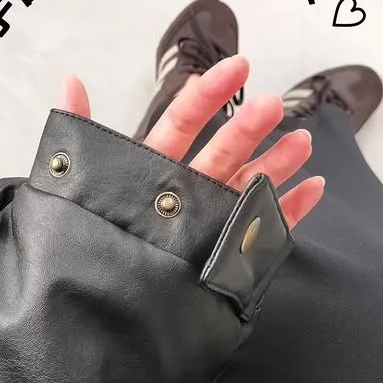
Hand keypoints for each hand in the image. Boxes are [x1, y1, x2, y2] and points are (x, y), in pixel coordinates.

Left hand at [58, 55, 324, 229]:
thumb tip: (70, 81)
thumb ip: (77, 136)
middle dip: (248, 128)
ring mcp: (209, 221)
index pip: (181, 122)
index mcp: (150, 170)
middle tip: (272, 107)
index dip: (208, 94)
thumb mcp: (71, 189)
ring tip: (301, 143)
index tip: (235, 67)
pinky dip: (289, 210)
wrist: (96, 315)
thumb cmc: (86, 248)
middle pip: (222, 152)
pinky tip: (313, 188)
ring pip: (248, 184)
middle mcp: (184, 191)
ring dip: (277, 162)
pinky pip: (263, 228)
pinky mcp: (226, 253)